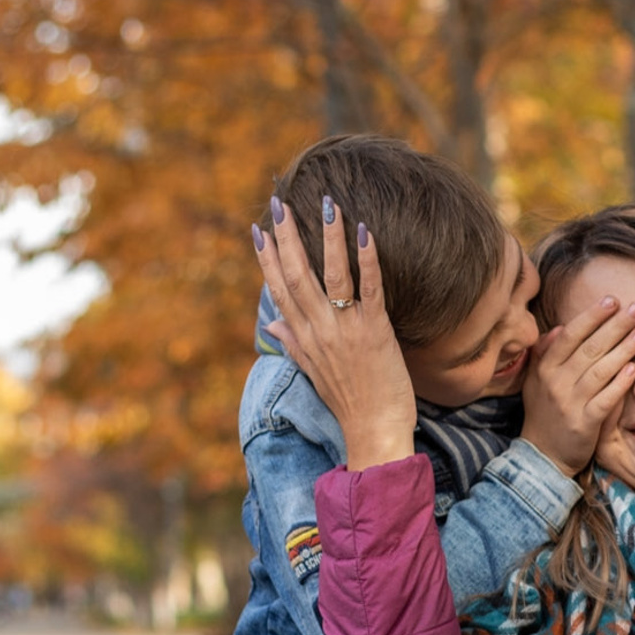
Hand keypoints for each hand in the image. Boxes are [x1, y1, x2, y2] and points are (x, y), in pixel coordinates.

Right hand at [253, 196, 415, 470]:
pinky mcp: (375, 332)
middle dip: (287, 238)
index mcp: (303, 339)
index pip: (279, 291)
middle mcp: (319, 331)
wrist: (375, 432)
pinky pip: (369, 290)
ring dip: (328, 238)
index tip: (258, 229)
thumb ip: (292, 344)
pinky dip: (366, 260)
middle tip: (280, 201)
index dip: (267, 259)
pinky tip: (365, 232)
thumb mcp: (314, 374)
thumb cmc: (348, 404)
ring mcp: (346, 330)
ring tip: (328, 204)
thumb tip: (271, 327)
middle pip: (297, 276)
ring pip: (331, 276)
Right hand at [521, 297, 634, 476]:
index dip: (592, 316)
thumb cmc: (544, 414)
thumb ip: (545, 354)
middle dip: (615, 326)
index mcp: (545, 368)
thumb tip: (558, 328)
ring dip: (623, 351)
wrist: (542, 456)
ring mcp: (569, 403)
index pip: (571, 335)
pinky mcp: (583, 423)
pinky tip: (634, 369)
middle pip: (589, 348)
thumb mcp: (536, 382)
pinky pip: (605, 399)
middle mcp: (556, 383)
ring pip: (600, 371)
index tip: (612, 300)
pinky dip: (620, 384)